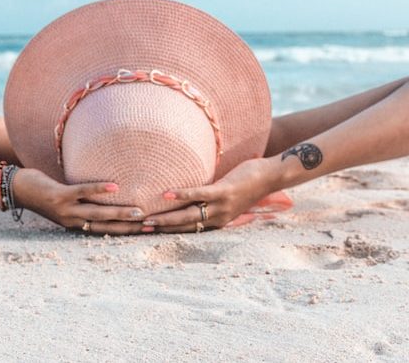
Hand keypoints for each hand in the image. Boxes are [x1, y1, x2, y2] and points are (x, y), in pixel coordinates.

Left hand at [12, 168, 149, 234]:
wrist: (15, 189)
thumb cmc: (44, 192)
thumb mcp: (66, 201)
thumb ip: (83, 201)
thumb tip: (106, 194)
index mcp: (76, 224)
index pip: (106, 231)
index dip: (127, 232)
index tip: (149, 230)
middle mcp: (72, 221)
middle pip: (105, 227)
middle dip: (128, 227)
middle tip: (151, 225)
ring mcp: (66, 209)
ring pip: (97, 214)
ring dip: (119, 214)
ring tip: (139, 212)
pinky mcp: (59, 196)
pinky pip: (82, 192)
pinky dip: (99, 189)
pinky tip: (114, 187)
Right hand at [142, 157, 276, 232]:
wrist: (271, 176)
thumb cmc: (247, 183)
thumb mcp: (225, 197)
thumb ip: (207, 198)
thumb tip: (189, 194)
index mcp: (216, 221)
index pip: (186, 230)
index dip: (166, 232)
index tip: (144, 233)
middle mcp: (217, 218)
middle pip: (183, 227)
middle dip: (160, 229)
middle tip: (137, 230)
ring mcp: (220, 206)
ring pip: (188, 215)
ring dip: (166, 217)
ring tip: (146, 217)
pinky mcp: (224, 191)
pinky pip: (200, 194)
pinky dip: (182, 195)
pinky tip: (167, 194)